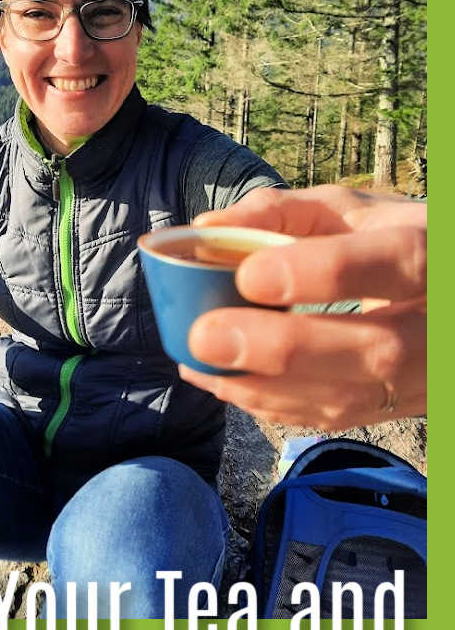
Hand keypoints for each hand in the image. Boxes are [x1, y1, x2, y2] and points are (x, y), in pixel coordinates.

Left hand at [179, 185, 425, 430]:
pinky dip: (270, 404)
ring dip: (264, 386)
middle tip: (206, 336)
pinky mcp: (393, 409)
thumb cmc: (387, 242)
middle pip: (377, 349)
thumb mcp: (350, 210)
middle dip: (282, 347)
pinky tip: (222, 381)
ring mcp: (424, 377)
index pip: (396, 264)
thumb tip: (208, 228)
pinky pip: (335, 419)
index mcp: (435, 257)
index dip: (324, 272)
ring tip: (198, 361)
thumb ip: (283, 211)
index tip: (250, 275)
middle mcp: (440, 325)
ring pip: (353, 399)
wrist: (439, 300)